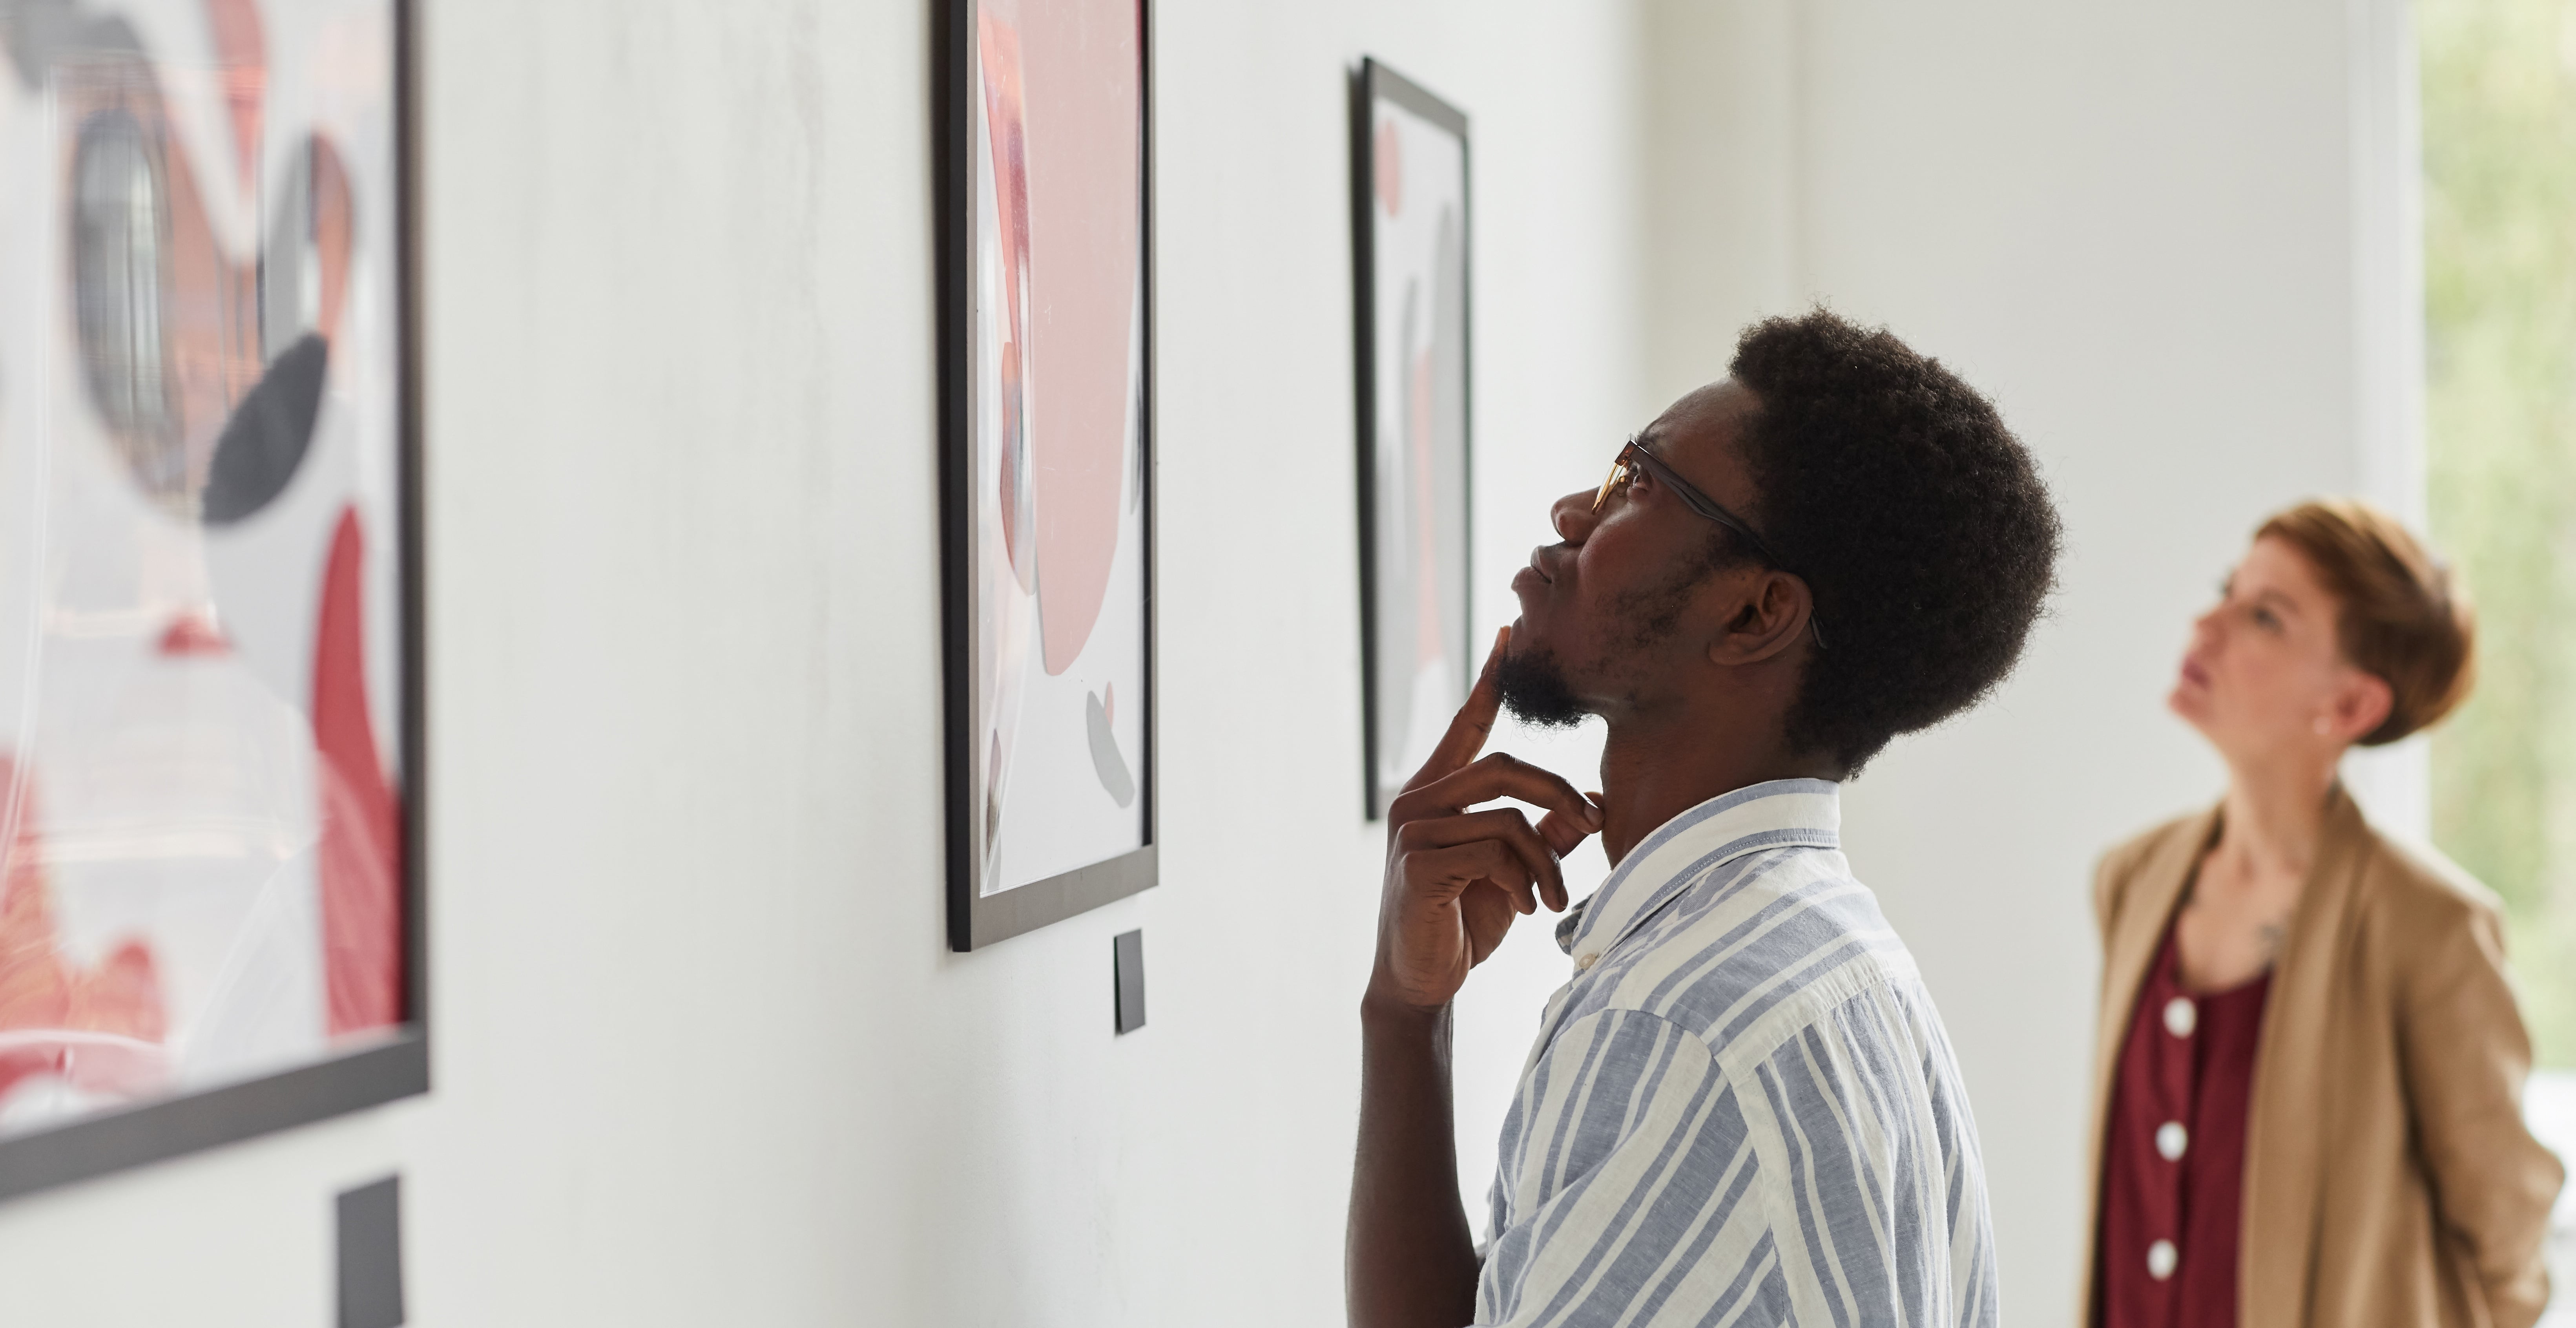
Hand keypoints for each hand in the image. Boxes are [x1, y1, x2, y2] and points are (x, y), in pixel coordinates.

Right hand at [1369, 626, 1603, 1012]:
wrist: (1420, 981)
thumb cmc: (1462, 923)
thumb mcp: (1513, 872)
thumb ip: (1547, 834)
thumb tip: (1594, 803)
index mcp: (1437, 795)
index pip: (1466, 727)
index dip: (1489, 683)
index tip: (1509, 638)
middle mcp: (1417, 803)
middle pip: (1505, 766)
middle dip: (1558, 792)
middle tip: (1592, 822)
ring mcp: (1414, 830)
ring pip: (1509, 818)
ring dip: (1546, 861)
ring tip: (1550, 899)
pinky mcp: (1418, 862)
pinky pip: (1495, 852)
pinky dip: (1523, 882)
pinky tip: (1521, 910)